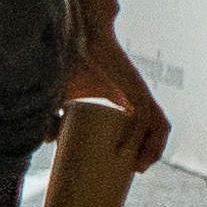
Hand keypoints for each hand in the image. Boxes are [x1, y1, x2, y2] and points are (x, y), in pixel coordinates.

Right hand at [59, 30, 165, 164]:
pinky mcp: (137, 89)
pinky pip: (146, 118)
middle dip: (149, 153)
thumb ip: (51, 115)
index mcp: (124, 99)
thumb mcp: (58, 95)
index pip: (141, 127)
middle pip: (154, 131)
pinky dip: (142, 137)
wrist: (80, 35)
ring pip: (158, 127)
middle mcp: (136, 98)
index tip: (126, 167)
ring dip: (154, 149)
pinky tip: (131, 152)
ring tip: (139, 168)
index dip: (139, 147)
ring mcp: (139, 93)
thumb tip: (49, 141)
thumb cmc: (71, 61)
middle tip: (132, 172)